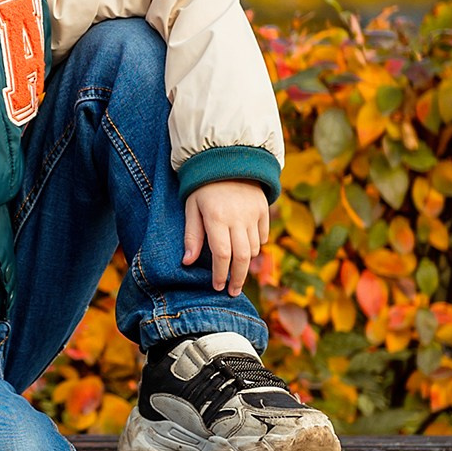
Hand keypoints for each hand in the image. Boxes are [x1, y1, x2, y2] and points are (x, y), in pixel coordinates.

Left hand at [183, 179, 269, 295]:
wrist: (228, 158)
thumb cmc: (203, 185)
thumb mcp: (191, 207)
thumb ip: (191, 235)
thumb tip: (188, 262)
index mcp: (216, 217)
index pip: (221, 255)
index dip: (220, 274)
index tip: (217, 287)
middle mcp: (237, 217)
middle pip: (242, 258)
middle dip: (238, 278)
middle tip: (232, 292)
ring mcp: (253, 213)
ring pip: (254, 249)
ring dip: (245, 262)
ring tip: (236, 269)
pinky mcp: (263, 209)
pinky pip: (263, 236)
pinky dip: (256, 245)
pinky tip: (245, 248)